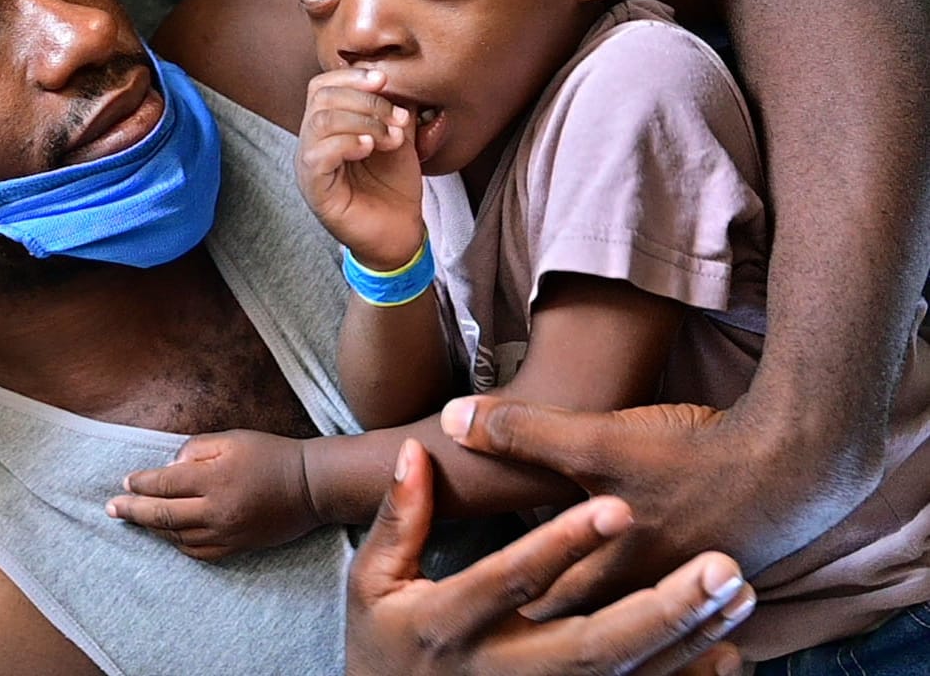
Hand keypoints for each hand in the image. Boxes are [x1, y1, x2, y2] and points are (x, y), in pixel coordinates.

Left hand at [105, 430, 320, 560]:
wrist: (311, 486)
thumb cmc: (271, 454)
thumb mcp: (232, 439)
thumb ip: (196, 449)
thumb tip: (171, 465)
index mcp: (214, 479)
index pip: (164, 484)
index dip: (141, 484)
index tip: (126, 482)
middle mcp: (216, 510)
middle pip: (163, 515)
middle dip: (133, 511)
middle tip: (111, 509)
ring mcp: (227, 533)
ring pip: (177, 537)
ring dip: (154, 528)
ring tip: (138, 519)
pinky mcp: (238, 547)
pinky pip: (198, 552)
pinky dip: (178, 544)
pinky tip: (169, 535)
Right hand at [296, 67, 425, 269]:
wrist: (399, 231)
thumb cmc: (394, 186)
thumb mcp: (398, 136)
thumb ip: (393, 107)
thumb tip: (398, 76)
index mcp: (327, 127)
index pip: (322, 86)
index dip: (351, 76)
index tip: (384, 80)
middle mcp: (312, 143)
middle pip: (322, 98)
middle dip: (366, 100)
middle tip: (398, 118)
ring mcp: (309, 166)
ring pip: (320, 122)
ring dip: (363, 121)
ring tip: (390, 137)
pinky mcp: (314, 190)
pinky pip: (318, 155)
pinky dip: (347, 144)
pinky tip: (370, 149)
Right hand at [346, 439, 753, 675]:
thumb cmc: (381, 644)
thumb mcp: (371, 582)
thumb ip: (399, 520)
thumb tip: (415, 453)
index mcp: (449, 624)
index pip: (514, 578)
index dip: (565, 543)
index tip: (618, 505)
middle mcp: (499, 672)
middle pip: (592, 644)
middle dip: (661, 608)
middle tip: (719, 566)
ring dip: (686, 638)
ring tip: (736, 591)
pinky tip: (729, 651)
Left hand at [439, 395, 846, 615]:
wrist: (798, 465)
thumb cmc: (693, 458)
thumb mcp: (598, 441)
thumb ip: (522, 434)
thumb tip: (450, 420)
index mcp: (603, 578)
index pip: (536, 606)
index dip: (503, 608)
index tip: (467, 613)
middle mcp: (637, 600)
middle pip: (579, 624)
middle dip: (545, 626)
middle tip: (506, 629)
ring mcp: (676, 599)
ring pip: (624, 627)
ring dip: (602, 629)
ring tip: (564, 635)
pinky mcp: (708, 589)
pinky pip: (669, 623)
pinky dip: (652, 629)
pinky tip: (639, 623)